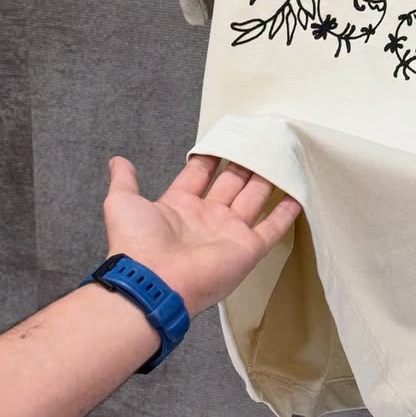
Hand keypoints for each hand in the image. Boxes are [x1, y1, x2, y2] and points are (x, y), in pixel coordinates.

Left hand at [100, 154, 301, 316]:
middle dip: (246, 162)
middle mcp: (207, 218)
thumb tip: (117, 160)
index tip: (227, 136)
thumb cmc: (138, 242)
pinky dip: (286, 213)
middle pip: (232, 183)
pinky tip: (298, 195)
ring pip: (254, 199)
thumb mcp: (123, 203)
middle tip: (261, 139)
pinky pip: (272, 228)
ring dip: (268, 179)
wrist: (153, 281)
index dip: (212, 156)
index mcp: (181, 206)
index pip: (201, 173)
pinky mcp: (248, 249)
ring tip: (283, 156)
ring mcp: (229, 233)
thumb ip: (125, 181)